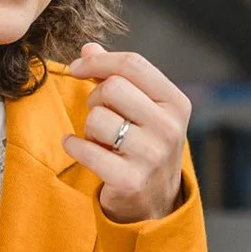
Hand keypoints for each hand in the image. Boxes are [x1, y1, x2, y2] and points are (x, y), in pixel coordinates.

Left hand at [63, 42, 191, 223]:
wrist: (155, 203)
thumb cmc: (145, 146)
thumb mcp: (142, 109)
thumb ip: (118, 76)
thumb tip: (89, 49)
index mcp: (176, 103)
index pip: (134, 64)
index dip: (98, 61)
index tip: (76, 68)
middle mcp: (170, 127)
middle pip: (113, 87)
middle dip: (95, 98)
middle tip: (99, 114)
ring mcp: (152, 155)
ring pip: (97, 118)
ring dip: (89, 127)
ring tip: (101, 139)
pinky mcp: (130, 180)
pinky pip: (86, 149)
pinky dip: (74, 145)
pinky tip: (77, 147)